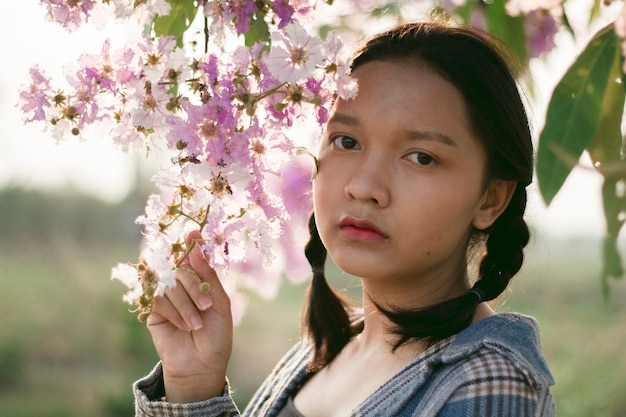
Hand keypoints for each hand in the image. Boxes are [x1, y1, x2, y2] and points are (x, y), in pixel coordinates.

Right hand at [147, 230, 233, 402]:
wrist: (203, 365)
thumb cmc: (216, 335)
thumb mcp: (220, 303)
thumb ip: (208, 275)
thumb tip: (195, 247)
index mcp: (199, 279)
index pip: (192, 255)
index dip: (190, 242)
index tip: (193, 232)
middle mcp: (181, 285)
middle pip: (179, 268)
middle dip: (194, 286)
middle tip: (206, 306)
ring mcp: (165, 296)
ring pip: (168, 284)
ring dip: (185, 304)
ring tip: (196, 325)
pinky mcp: (152, 311)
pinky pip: (158, 299)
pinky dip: (174, 312)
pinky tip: (184, 326)